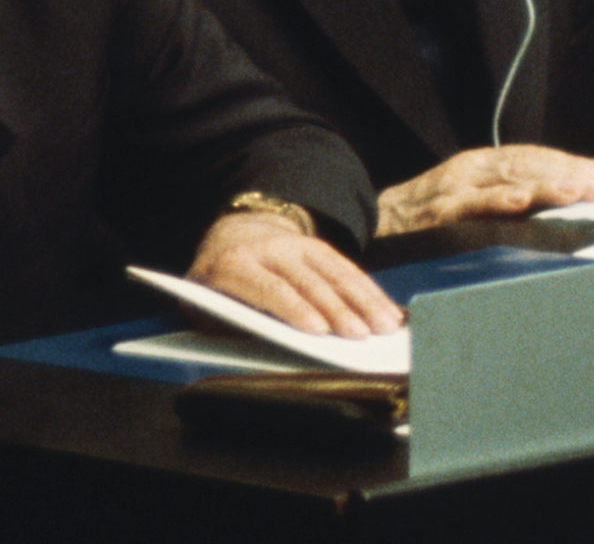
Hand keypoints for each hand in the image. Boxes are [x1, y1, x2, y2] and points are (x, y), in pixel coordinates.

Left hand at [188, 210, 403, 338]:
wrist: (232, 237)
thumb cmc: (218, 290)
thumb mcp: (204, 308)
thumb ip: (225, 328)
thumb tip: (261, 355)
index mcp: (234, 265)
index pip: (270, 288)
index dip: (296, 309)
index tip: (320, 332)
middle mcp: (269, 250)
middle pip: (309, 282)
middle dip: (338, 310)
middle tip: (361, 337)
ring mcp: (297, 245)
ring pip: (336, 273)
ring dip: (364, 301)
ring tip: (386, 327)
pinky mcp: (319, 247)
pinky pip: (349, 269)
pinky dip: (372, 292)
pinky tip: (389, 311)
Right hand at [375, 146, 593, 235]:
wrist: (369, 228)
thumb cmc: (425, 220)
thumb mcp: (467, 200)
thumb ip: (504, 198)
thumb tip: (554, 205)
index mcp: (479, 166)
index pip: (531, 158)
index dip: (567, 165)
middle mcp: (468, 171)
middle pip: (526, 166)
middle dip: (567, 174)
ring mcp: (452, 191)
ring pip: (506, 182)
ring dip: (545, 186)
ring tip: (579, 191)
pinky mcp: (437, 215)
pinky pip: (471, 208)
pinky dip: (496, 203)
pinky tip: (521, 204)